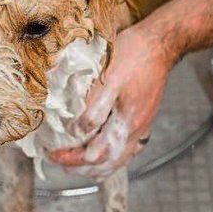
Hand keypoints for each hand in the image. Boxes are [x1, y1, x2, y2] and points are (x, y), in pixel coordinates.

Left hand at [48, 24, 178, 179]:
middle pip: (107, 162)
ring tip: (81, 166)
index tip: (53, 153)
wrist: (159, 44)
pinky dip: (116, 158)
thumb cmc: (133, 56)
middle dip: (81, 166)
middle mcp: (136, 130)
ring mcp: (143, 127)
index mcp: (126, 122)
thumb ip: (94, 110)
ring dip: (99, 166)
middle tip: (61, 162)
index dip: (71, 156)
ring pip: (120, 159)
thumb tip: (76, 132)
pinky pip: (131, 149)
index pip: (94, 153)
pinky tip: (109, 156)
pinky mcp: (145, 120)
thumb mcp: (109, 80)